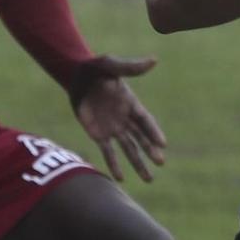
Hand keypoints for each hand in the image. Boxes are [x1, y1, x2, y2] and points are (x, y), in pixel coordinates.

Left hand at [70, 55, 166, 182]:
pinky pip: (108, 152)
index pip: (145, 121)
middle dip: (150, 151)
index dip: (154, 132)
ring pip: (129, 149)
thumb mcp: (111, 65)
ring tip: (149, 179)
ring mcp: (113, 128)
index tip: (163, 144)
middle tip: (160, 163)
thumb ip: (130, 67)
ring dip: (138, 163)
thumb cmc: (96, 68)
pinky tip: (121, 178)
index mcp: (132, 103)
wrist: (76, 77)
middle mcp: (126, 119)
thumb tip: (154, 60)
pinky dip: (114, 164)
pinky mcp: (99, 135)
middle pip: (141, 138)